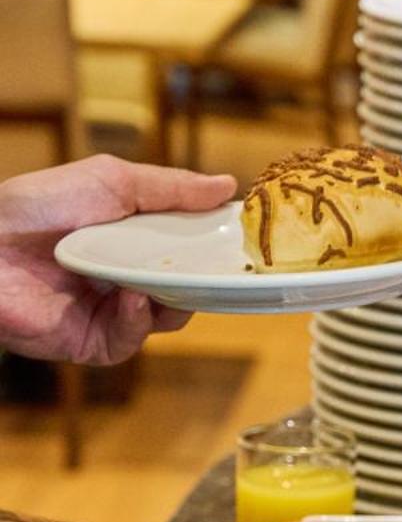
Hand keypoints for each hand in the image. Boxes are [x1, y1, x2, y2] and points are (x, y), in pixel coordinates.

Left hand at [0, 153, 234, 364]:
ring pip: (167, 317)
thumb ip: (171, 187)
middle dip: (205, 278)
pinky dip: (137, 320)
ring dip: (173, 299)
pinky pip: (131, 340)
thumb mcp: (111, 180)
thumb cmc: (38, 206)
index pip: (188, 246)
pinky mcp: (92, 341)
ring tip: (164, 279)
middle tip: (224, 268)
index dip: (215, 245)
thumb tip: (227, 186)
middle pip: (186, 286)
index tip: (244, 239)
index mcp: (132, 237)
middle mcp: (126, 275)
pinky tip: (131, 297)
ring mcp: (110, 310)